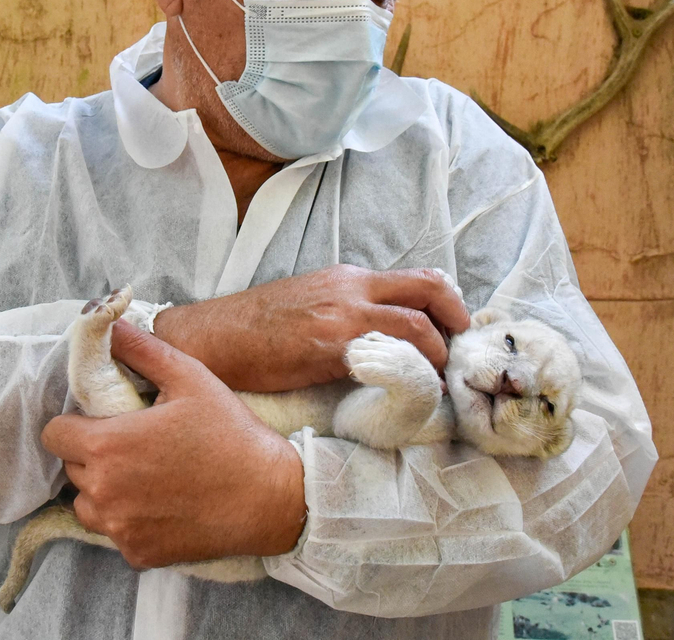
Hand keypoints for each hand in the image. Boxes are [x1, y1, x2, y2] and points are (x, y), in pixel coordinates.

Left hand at [40, 321, 305, 568]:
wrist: (270, 497)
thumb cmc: (230, 433)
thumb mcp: (189, 378)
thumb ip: (141, 350)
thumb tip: (111, 324)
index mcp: (106, 446)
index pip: (53, 434)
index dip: (74, 424)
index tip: (102, 422)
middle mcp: (103, 492)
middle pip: (71, 468)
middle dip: (93, 454)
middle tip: (134, 445)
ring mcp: (118, 528)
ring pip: (87, 504)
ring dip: (104, 490)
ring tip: (145, 475)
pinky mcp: (137, 554)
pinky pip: (115, 532)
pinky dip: (130, 519)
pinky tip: (163, 502)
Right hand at [152, 265, 469, 392]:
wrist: (213, 337)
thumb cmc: (256, 328)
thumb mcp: (312, 302)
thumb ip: (350, 310)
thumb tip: (386, 336)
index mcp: (349, 278)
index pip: (419, 279)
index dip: (448, 304)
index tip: (455, 331)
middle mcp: (352, 288)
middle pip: (430, 291)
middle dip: (457, 322)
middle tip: (461, 354)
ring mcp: (343, 315)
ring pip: (418, 324)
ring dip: (439, 355)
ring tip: (439, 380)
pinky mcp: (330, 345)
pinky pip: (389, 355)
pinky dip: (413, 374)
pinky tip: (415, 394)